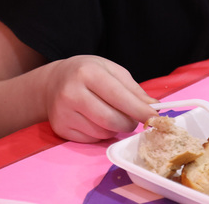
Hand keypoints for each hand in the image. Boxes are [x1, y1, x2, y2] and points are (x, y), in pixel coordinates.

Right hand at [43, 55, 158, 142]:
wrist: (53, 81)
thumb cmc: (88, 73)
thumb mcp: (112, 71)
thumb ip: (133, 90)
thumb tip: (153, 107)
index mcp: (88, 73)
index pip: (119, 96)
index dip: (139, 110)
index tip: (155, 117)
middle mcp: (72, 93)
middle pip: (110, 119)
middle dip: (129, 123)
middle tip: (134, 119)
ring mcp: (64, 113)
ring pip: (102, 132)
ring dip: (116, 129)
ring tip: (115, 117)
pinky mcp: (60, 129)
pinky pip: (91, 139)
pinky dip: (102, 134)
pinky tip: (99, 121)